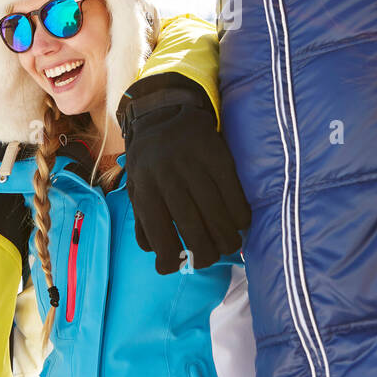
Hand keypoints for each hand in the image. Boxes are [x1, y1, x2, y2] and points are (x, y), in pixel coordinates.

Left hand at [120, 74, 250, 274]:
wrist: (164, 109)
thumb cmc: (149, 158)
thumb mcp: (137, 186)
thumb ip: (143, 221)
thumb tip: (158, 257)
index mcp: (146, 187)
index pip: (157, 232)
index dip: (168, 258)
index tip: (175, 267)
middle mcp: (168, 176)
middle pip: (191, 226)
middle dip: (204, 252)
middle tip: (210, 260)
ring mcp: (194, 164)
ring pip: (215, 212)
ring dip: (226, 237)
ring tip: (228, 246)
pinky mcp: (218, 155)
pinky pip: (233, 192)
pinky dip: (240, 214)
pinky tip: (240, 223)